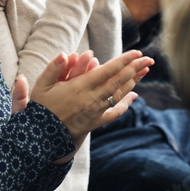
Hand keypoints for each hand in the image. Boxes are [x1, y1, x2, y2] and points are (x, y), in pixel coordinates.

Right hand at [30, 50, 151, 146]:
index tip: (136, 53)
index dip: (124, 61)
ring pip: (119, 95)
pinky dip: (125, 104)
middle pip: (118, 81)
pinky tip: (133, 96)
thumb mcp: (42, 85)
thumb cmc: (41, 107)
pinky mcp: (96, 122)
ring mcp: (95, 111)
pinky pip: (115, 112)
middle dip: (135, 69)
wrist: (41, 137)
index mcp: (79, 87)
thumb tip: (64, 53)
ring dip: (133, 82)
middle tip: (148, 59)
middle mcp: (91, 99)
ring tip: (144, 71)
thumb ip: (53, 68)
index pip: (107, 71)